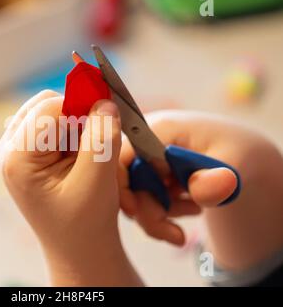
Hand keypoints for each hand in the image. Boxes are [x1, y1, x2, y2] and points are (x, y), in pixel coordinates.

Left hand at [0, 90, 141, 284]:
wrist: (78, 249)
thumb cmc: (84, 224)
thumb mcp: (96, 182)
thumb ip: (101, 139)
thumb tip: (106, 101)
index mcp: (17, 159)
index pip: (49, 110)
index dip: (82, 105)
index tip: (110, 115)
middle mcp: (11, 148)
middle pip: (48, 105)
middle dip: (79, 116)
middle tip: (100, 143)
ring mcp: (21, 148)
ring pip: (56, 111)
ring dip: (81, 125)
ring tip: (91, 158)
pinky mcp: (34, 150)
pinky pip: (59, 124)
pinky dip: (79, 133)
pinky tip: (85, 158)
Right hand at [118, 110, 282, 261]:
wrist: (241, 155)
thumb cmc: (236, 151)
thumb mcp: (234, 165)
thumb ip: (214, 182)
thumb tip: (197, 194)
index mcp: (159, 129)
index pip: (121, 156)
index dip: (122, 185)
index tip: (137, 212)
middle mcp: (144, 140)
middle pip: (125, 180)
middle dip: (149, 211)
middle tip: (178, 232)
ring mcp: (143, 157)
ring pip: (133, 194)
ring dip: (159, 214)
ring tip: (195, 208)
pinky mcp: (146, 172)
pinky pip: (142, 198)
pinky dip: (163, 212)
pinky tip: (189, 205)